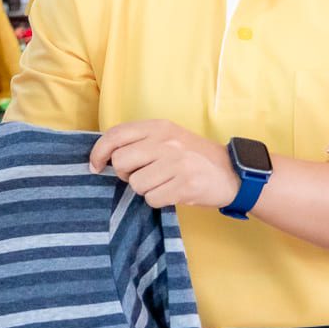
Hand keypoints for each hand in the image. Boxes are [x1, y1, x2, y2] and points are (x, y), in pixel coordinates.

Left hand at [89, 121, 237, 209]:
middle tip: (141, 175)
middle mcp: (166, 141)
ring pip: (135, 184)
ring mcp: (176, 162)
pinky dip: (159, 200)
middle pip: (120, 162)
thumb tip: (104, 156)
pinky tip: (173, 192)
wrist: (232, 172)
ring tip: (163, 183)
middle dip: (125, 174)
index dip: (98, 152)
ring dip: (145, 189)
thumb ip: (140, 141)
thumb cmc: (194, 157)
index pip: (115, 135)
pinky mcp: (185, 184)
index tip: (95, 165)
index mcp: (158, 126)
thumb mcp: (168, 137)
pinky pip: (152, 199)